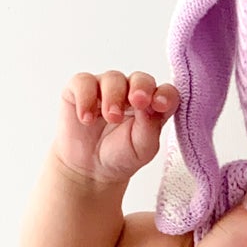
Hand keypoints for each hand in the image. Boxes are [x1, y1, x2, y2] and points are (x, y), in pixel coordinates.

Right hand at [56, 70, 181, 187]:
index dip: (165, 95)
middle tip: (137, 102)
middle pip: (140, 79)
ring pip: (113, 78)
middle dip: (140, 88)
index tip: (160, 105)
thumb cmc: (121, 155)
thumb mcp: (142, 148)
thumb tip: (149, 106)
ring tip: (111, 118)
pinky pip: (84, 82)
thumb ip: (150, 127)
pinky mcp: (80, 89)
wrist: (89, 168)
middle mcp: (131, 92)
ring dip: (113, 97)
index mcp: (152, 106)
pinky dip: (85, 98)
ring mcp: (106, 88)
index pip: (165, 92)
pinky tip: (87, 119)